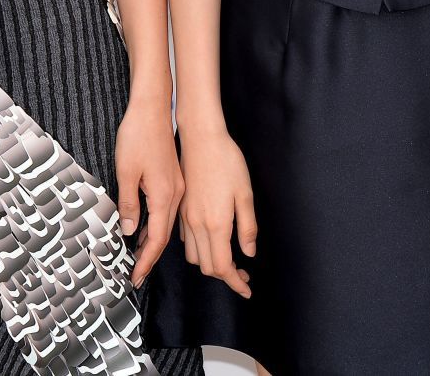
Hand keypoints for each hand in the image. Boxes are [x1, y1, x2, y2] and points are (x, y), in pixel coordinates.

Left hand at [114, 100, 183, 285]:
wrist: (153, 109)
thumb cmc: (138, 136)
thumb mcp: (126, 172)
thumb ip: (128, 204)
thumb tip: (128, 231)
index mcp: (164, 194)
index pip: (156, 239)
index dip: (145, 261)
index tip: (135, 277)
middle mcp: (175, 194)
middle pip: (163, 235)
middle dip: (149, 257)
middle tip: (135, 275)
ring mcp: (176, 186)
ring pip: (165, 223)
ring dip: (151, 242)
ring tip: (137, 259)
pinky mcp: (173, 179)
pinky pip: (165, 210)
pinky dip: (154, 225)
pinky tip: (143, 230)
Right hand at [176, 125, 255, 297]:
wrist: (201, 140)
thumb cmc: (227, 162)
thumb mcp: (246, 194)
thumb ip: (247, 227)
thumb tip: (248, 253)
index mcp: (216, 223)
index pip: (223, 267)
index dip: (235, 283)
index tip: (247, 289)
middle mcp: (197, 225)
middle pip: (207, 266)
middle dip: (225, 276)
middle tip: (243, 274)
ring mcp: (186, 219)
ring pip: (195, 256)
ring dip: (211, 263)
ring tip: (230, 259)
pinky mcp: (181, 211)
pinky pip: (187, 241)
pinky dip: (200, 249)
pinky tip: (213, 241)